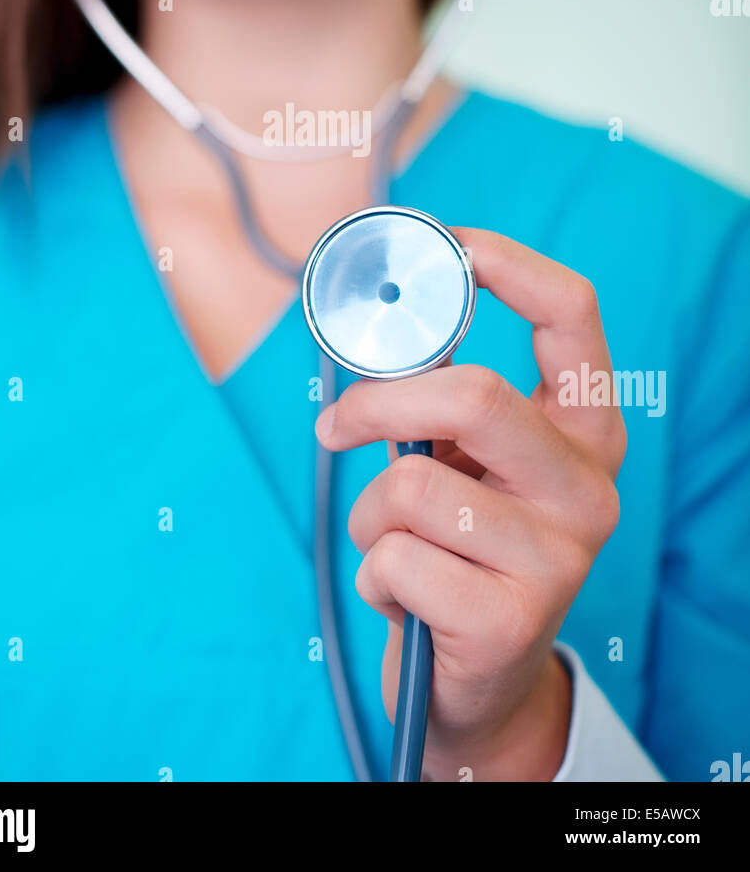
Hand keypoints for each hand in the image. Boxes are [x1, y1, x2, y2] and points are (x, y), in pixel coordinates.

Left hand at [314, 227, 626, 780]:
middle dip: (381, 402)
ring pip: (415, 485)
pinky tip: (407, 598)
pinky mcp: (514, 619)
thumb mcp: (460, 458)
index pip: (571, 310)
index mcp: (585, 424)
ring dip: (372, 516)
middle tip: (335, 422)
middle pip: (475, 394)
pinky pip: (398, 560)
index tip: (441, 246)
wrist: (478, 680)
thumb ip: (434, 394)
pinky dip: (375, 574)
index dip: (503, 262)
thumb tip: (368, 319)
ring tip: (395, 545)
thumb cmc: (458, 543)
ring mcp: (562, 555)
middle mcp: (591, 483)